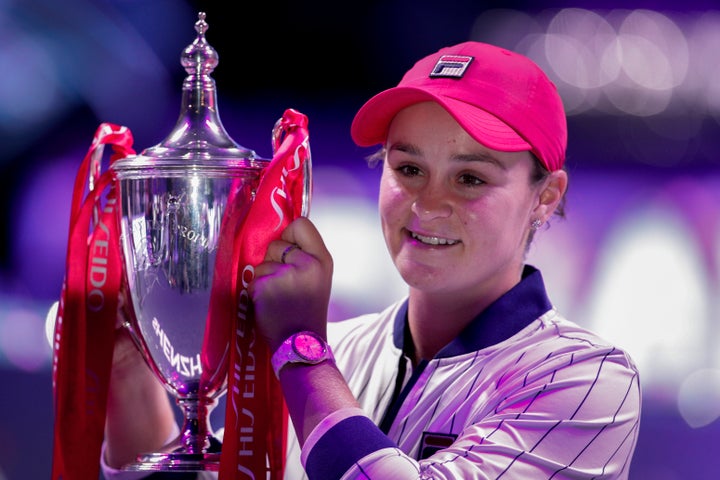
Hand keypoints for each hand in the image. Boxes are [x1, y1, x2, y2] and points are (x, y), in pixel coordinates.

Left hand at [250, 217, 333, 351]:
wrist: (301, 343)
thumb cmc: (307, 310)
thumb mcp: (318, 278)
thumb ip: (305, 256)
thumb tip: (282, 238)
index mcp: (322, 259)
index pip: (301, 224)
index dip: (290, 236)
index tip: (289, 252)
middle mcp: (306, 263)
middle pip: (276, 243)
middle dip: (273, 261)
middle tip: (285, 283)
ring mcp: (284, 275)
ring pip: (261, 263)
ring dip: (264, 278)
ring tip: (278, 297)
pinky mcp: (265, 287)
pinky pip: (252, 279)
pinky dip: (256, 292)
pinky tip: (268, 305)